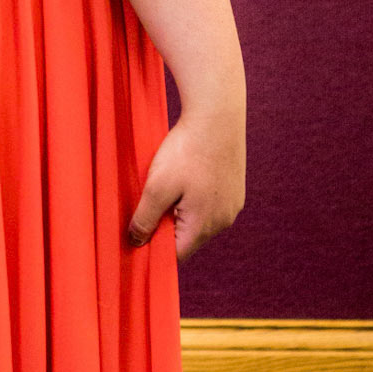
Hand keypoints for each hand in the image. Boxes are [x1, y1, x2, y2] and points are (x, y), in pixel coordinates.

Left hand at [128, 108, 244, 261]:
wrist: (217, 116)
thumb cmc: (186, 152)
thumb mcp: (157, 187)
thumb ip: (145, 219)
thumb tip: (137, 243)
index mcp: (205, 226)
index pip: (177, 254)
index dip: (155, 246)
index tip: (138, 232)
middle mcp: (224, 221)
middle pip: (188, 237)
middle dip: (166, 225)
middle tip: (150, 200)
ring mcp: (232, 204)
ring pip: (199, 219)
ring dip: (180, 209)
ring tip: (169, 183)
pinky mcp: (235, 188)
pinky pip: (210, 203)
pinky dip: (194, 196)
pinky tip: (186, 174)